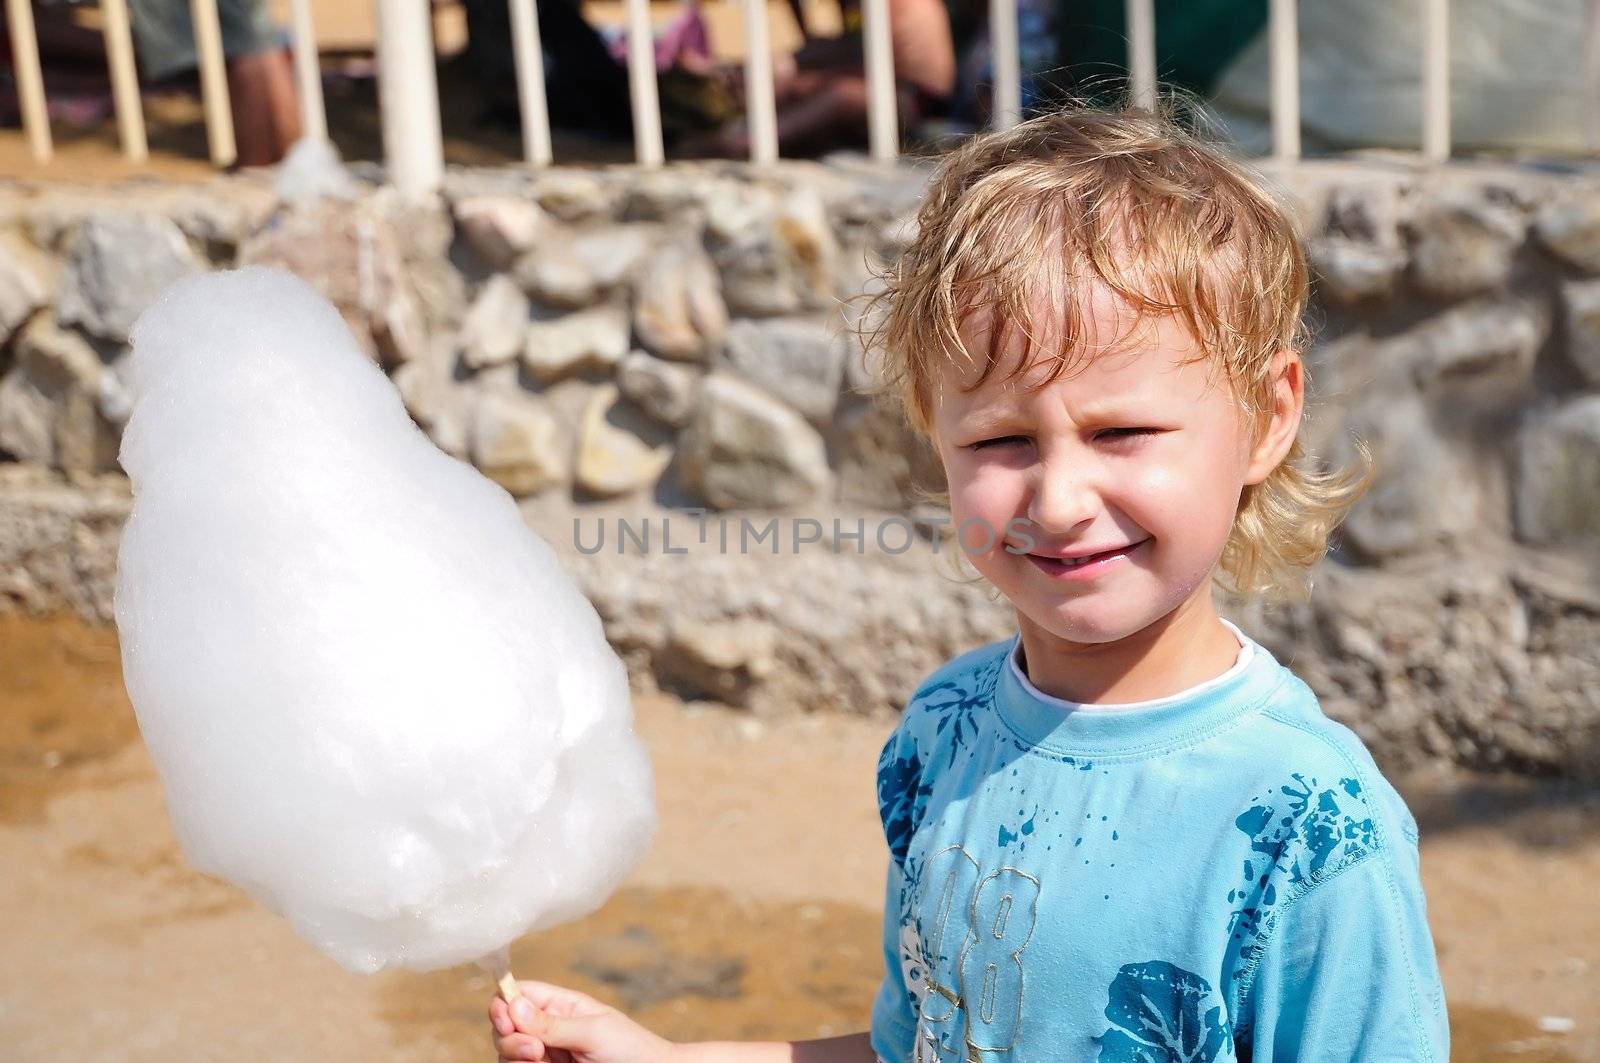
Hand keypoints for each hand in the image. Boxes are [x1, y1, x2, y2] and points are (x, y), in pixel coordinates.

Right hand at [488, 980, 678, 1062]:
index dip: (504, 1004)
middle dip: (510, 1037)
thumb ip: (552, 1023)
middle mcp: (549, 1029)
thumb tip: (513, 1003)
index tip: (507, 1020)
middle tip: (536, 1051)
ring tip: (541, 1061)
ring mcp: (548, 1054)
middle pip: (506, 1026)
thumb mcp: (593, 1031)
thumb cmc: (632, 1050)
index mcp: (562, 1006)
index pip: (520, 994)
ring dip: (514, 1056)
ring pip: (508, 1053)